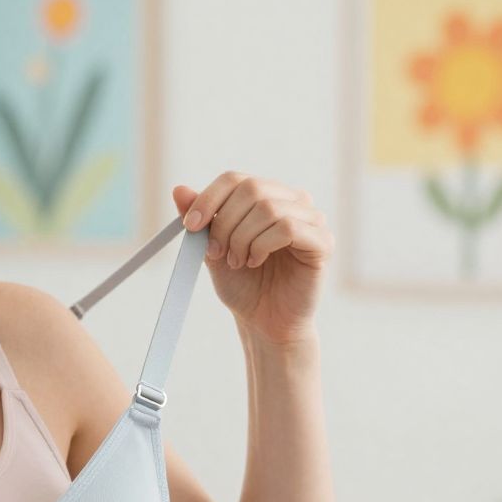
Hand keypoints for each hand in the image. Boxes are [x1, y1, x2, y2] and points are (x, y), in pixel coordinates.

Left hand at [174, 173, 330, 346]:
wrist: (264, 322)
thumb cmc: (243, 285)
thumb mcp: (212, 249)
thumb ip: (201, 220)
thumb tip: (179, 189)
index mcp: (267, 196)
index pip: (236, 179)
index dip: (209, 198)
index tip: (190, 226)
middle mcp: (292, 201)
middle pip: (252, 189)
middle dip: (225, 222)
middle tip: (217, 252)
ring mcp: (311, 220)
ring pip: (269, 209)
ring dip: (243, 238)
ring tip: (237, 262)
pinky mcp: (323, 242)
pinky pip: (289, 228)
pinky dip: (263, 245)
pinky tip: (256, 262)